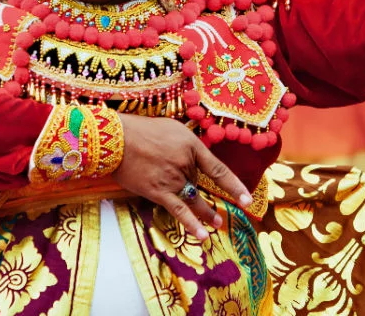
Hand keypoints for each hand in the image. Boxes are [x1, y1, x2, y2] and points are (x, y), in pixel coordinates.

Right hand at [113, 113, 252, 240]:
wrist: (117, 138)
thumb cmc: (142, 129)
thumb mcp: (171, 129)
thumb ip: (186, 145)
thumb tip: (193, 161)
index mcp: (191, 145)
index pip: (218, 169)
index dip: (234, 186)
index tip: (247, 200)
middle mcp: (185, 163)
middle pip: (198, 182)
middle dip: (195, 186)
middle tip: (211, 206)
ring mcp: (172, 179)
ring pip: (193, 199)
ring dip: (206, 213)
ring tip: (217, 223)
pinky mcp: (158, 192)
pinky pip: (179, 210)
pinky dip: (192, 224)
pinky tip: (203, 235)